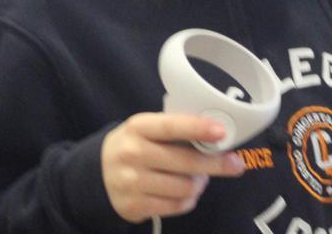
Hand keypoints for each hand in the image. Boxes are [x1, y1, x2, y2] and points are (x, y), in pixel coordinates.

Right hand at [101, 112, 245, 222]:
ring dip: (199, 184)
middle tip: (234, 164)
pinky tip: (186, 193)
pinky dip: (188, 200)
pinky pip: (176, 206)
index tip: (221, 132)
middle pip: (185, 161)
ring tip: (198, 178)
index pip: (171, 126)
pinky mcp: (134, 206)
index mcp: (138, 127)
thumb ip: (174, 129)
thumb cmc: (134, 146)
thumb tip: (216, 136)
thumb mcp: (146, 129)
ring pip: (184, 187)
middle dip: (216, 164)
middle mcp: (132, 153)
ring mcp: (131, 182)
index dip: (198, 128)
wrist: (97, 174)